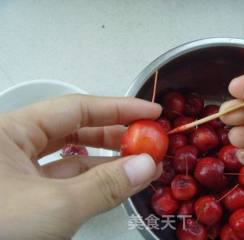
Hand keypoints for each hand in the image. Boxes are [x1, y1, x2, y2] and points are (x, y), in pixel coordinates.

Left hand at [0, 95, 161, 239]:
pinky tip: (120, 183)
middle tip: (150, 139)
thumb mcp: (55, 207)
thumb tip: (148, 165)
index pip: (76, 107)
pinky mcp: (28, 198)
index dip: (118, 107)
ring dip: (110, 161)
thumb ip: (105, 185)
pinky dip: (96, 182)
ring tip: (144, 163)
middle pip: (77, 129)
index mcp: (12, 132)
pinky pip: (68, 182)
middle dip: (116, 134)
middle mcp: (15, 147)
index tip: (150, 112)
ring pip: (73, 158)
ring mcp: (21, 174)